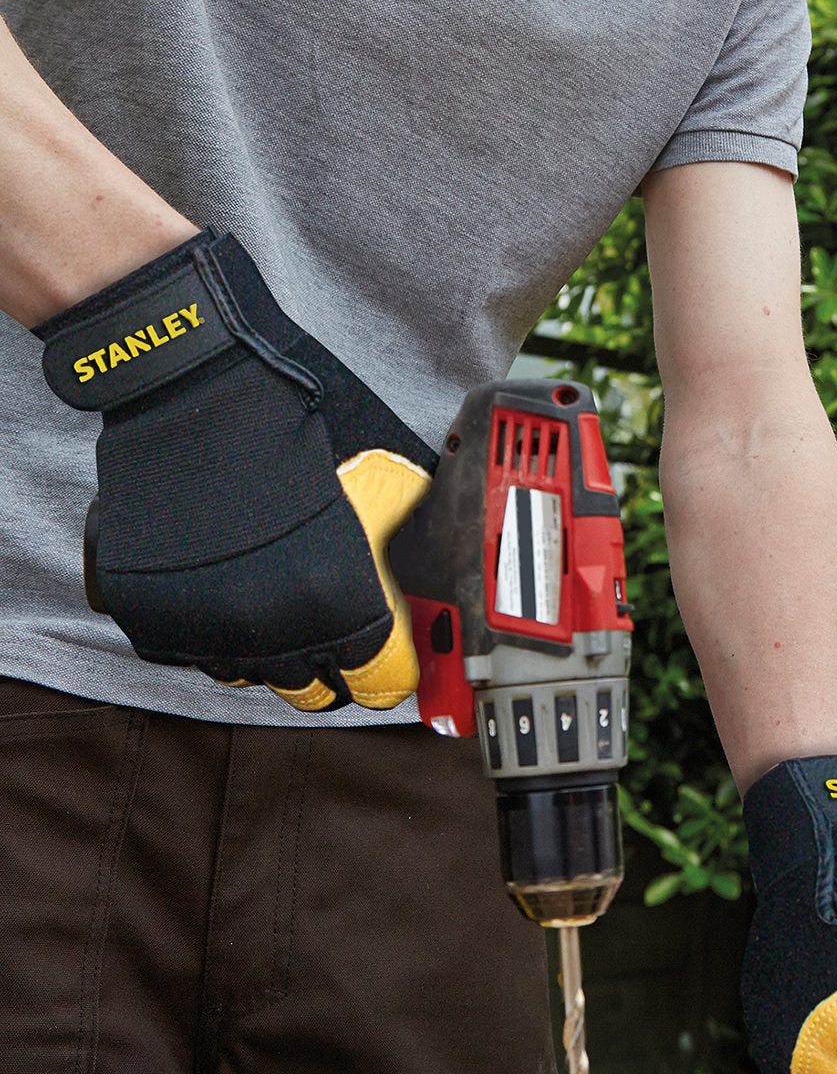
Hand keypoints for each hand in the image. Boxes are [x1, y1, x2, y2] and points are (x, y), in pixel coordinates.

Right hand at [34, 229, 437, 710]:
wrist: (199, 384)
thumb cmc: (302, 420)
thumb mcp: (393, 479)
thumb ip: (418, 546)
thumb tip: (449, 582)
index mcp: (344, 606)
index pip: (380, 681)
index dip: (388, 666)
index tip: (386, 654)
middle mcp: (275, 632)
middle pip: (312, 690)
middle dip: (327, 661)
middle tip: (326, 620)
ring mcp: (206, 630)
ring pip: (248, 674)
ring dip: (266, 645)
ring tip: (271, 592)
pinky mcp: (151, 617)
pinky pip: (191, 649)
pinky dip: (210, 626)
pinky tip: (224, 582)